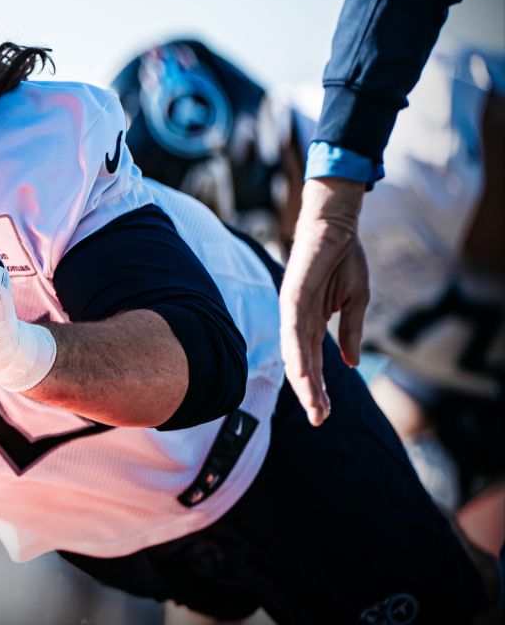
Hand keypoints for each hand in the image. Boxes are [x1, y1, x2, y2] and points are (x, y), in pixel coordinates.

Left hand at [279, 177, 368, 425]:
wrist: (338, 228)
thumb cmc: (344, 260)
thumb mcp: (355, 303)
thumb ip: (350, 333)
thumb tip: (350, 364)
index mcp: (312, 324)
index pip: (314, 363)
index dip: (319, 389)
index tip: (325, 414)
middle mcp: (297, 321)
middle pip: (302, 365)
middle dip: (311, 394)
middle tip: (320, 420)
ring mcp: (292, 311)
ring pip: (295, 354)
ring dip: (304, 381)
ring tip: (315, 406)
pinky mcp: (292, 297)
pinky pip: (292, 331)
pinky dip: (296, 353)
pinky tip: (301, 374)